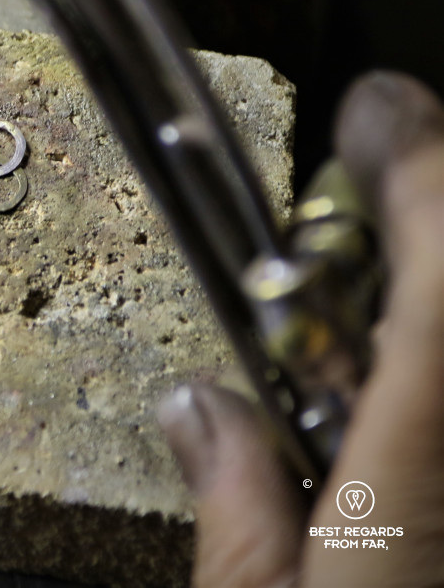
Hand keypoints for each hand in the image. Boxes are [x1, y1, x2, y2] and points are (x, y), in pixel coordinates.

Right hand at [159, 71, 443, 586]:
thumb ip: (235, 510)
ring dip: (423, 291)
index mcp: (418, 484)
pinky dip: (427, 348)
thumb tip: (199, 411)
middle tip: (373, 201)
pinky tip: (383, 401)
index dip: (418, 165)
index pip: (442, 274)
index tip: (379, 107)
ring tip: (363, 332)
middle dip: (429, 210)